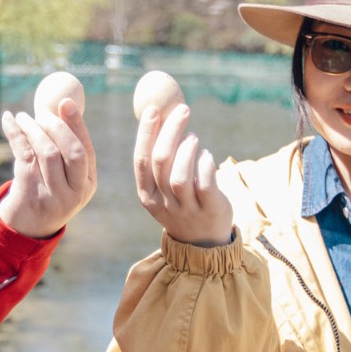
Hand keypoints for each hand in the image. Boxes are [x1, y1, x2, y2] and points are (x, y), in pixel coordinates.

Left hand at [0, 98, 97, 238]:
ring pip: (47, 153)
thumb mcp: (64, 179)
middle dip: (57, 126)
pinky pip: (24, 156)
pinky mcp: (30, 195)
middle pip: (72, 151)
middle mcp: (75, 193)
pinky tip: (9, 120)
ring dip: (34, 128)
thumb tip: (60, 107)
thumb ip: (66, 151)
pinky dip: (15, 133)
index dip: (77, 124)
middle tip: (42, 110)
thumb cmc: (45, 193)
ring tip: (23, 117)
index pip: (86, 150)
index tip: (65, 102)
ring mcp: (53, 197)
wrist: (25, 229)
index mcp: (88, 185)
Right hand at [134, 103, 233, 246]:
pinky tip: (207, 155)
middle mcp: (163, 202)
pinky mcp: (209, 210)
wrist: (203, 242)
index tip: (153, 109)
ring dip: (186, 150)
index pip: (141, 160)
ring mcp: (186, 209)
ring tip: (193, 137)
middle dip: (170, 131)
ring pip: (179, 176)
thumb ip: (160, 160)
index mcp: (147, 195)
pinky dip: (205, 166)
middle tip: (182, 110)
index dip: (146, 133)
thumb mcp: (164, 188)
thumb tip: (160, 116)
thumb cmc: (182, 203)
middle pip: (160, 162)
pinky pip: (205, 185)